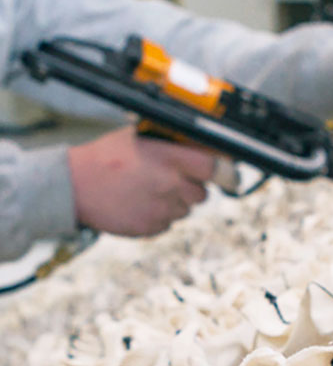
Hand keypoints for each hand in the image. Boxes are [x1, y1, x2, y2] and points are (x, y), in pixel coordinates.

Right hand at [67, 126, 215, 235]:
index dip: (221, 172)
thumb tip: (199, 145)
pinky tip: (139, 204)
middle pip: (202, 193)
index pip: (213, 168)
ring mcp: (163, 209)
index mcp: (168, 158)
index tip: (225, 175)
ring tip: (147, 190)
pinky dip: (159, 216)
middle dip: (191, 188)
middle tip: (170, 180)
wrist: (73, 186)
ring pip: (185, 209)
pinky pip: (168, 223)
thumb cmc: (103, 158)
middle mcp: (171, 185)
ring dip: (174, 202)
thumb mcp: (136, 138)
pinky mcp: (153, 228)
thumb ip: (169, 145)